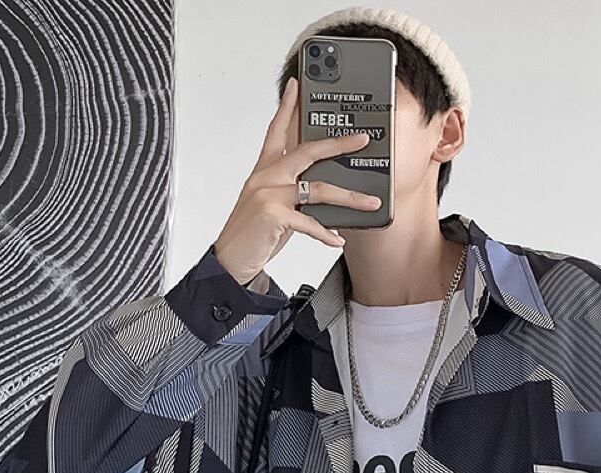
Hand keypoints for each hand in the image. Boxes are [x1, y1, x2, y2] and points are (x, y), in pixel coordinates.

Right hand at [213, 76, 383, 285]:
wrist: (230, 259)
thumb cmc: (253, 233)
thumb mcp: (271, 206)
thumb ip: (294, 195)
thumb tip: (326, 197)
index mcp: (263, 171)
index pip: (276, 131)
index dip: (287, 107)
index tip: (297, 86)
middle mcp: (266, 177)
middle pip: (307, 151)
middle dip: (338, 144)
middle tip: (361, 139)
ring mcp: (269, 194)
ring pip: (318, 189)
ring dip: (349, 198)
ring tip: (369, 202)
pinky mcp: (273, 216)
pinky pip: (310, 222)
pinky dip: (326, 233)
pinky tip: (338, 239)